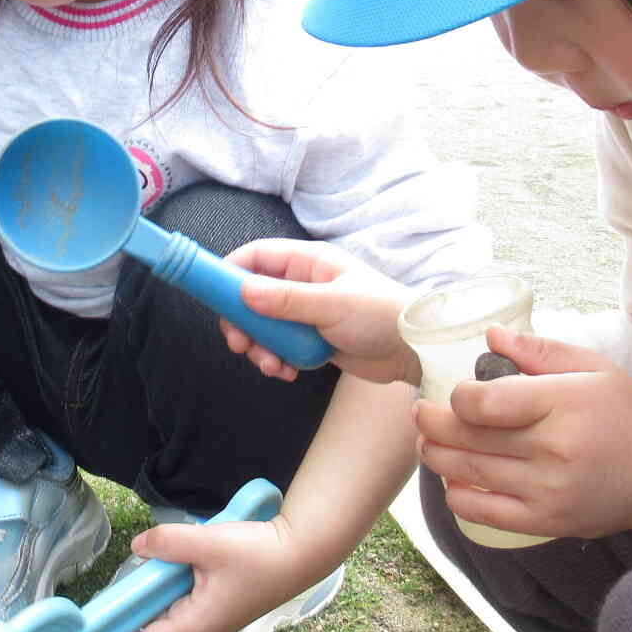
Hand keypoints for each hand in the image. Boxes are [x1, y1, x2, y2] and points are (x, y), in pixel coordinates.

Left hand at [112, 515, 320, 631]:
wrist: (300, 554)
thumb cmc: (259, 555)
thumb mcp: (207, 543)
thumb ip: (167, 543)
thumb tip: (138, 547)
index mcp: (195, 628)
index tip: (100, 607)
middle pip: (149, 629)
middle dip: (137, 600)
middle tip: (138, 567)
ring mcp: (209, 622)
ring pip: (165, 613)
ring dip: (158, 588)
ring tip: (167, 557)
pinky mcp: (216, 608)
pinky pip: (181, 602)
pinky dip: (174, 583)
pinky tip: (186, 558)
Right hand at [216, 238, 414, 382]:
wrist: (416, 351)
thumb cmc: (381, 315)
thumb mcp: (332, 305)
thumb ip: (286, 299)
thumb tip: (242, 292)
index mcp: (308, 262)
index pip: (255, 257)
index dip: (229, 274)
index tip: (215, 301)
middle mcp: (302, 284)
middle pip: (251, 296)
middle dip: (241, 323)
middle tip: (240, 346)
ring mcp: (306, 313)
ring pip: (262, 326)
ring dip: (259, 348)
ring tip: (273, 367)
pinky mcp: (311, 340)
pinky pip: (279, 347)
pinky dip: (276, 361)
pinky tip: (288, 373)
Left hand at [415, 326, 631, 539]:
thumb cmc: (622, 412)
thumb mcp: (592, 367)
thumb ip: (538, 350)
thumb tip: (490, 336)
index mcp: (561, 404)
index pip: (486, 404)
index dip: (456, 398)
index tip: (452, 393)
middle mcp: (552, 449)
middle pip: (470, 438)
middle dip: (432, 425)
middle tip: (419, 413)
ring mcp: (547, 489)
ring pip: (470, 473)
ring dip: (436, 457)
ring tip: (425, 443)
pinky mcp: (545, 520)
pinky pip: (484, 512)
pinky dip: (458, 496)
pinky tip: (453, 479)